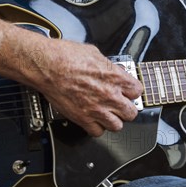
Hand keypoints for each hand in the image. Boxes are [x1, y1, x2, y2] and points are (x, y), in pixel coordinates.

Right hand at [27, 38, 142, 136]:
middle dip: (127, 108)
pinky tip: (94, 119)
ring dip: (114, 119)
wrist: (47, 66)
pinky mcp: (82, 118)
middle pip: (131, 112)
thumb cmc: (67, 56)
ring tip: (109, 113)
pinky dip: (97, 127)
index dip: (133, 91)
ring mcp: (96, 109)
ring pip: (117, 126)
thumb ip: (109, 66)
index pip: (138, 91)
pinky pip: (97, 132)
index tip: (129, 91)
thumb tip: (113, 70)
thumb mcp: (96, 53)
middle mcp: (109, 95)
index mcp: (115, 77)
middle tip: (121, 104)